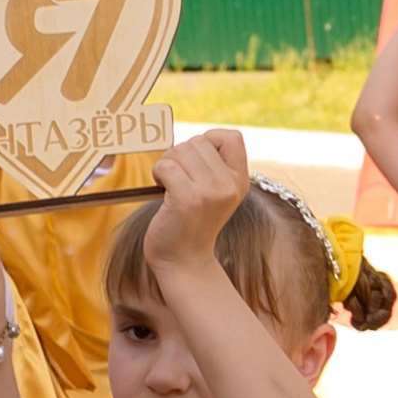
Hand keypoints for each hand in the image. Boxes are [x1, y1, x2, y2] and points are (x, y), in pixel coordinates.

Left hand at [144, 125, 251, 269]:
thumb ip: (212, 166)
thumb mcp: (215, 193)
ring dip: (167, 165)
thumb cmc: (191, 223)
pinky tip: (162, 191)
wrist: (184, 261)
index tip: (196, 163)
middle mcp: (229, 185)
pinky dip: (158, 174)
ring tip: (170, 186)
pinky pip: (166, 166)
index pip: (232, 137)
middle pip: (198, 142)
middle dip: (180, 155)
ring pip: (180, 151)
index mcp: (239, 180)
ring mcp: (210, 192)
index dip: (209, 141)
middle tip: (177, 179)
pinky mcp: (187, 199)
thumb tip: (190, 141)